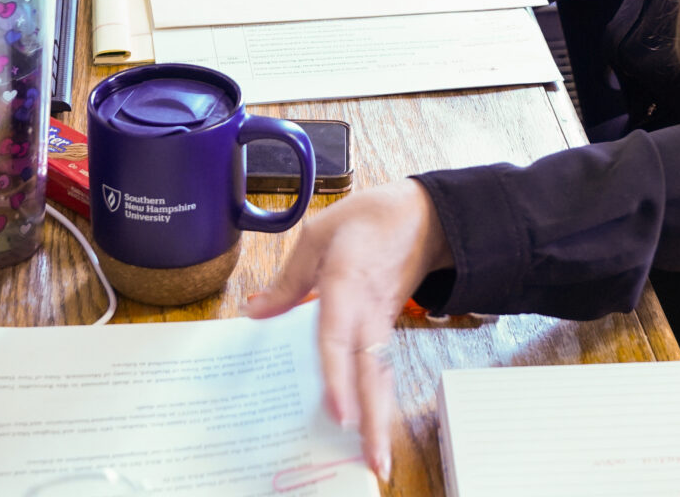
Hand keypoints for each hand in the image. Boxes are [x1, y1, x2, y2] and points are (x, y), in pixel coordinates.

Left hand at [244, 179, 452, 483]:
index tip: (338, 414)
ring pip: (381, 378)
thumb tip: (256, 313)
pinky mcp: (386, 329)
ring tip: (376, 459)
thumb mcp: (318, 233)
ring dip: (380, 419)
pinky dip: (377, 401)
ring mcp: (382, 324)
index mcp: (348, 284)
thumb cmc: (368, 220)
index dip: (337, 376)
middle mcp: (369, 313)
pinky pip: (380, 369)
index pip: (338, 337)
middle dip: (373, 421)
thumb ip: (287, 279)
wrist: (424, 216)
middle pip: (371, 374)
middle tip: (374, 462)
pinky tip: (369, 428)